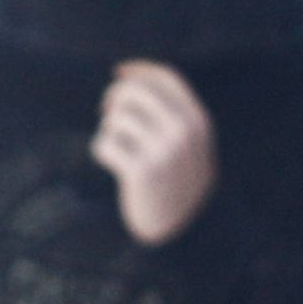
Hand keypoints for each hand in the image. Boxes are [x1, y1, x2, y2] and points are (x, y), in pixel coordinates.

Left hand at [92, 61, 216, 245]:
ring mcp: (165, 151)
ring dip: (109, 133)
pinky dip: (103, 154)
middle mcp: (184, 131)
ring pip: (115, 119)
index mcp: (199, 121)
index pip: (167, 78)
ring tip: (121, 151)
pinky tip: (116, 168)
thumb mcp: (188, 147)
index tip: (118, 71)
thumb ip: (171, 114)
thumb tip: (125, 78)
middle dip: (114, 99)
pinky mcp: (142, 170)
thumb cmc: (176, 184)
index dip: (139, 70)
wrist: (183, 233)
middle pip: (135, 91)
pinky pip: (104, 145)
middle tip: (106, 113)